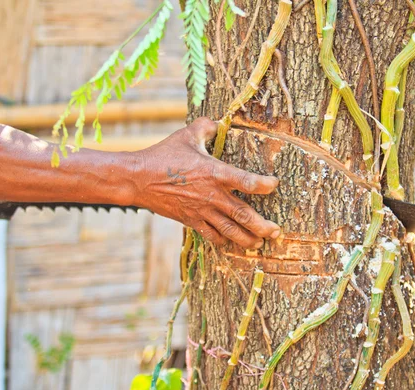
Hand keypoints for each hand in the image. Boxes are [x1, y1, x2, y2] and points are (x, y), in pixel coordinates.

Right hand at [134, 118, 280, 247]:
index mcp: (215, 172)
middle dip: (262, 226)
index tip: (274, 185)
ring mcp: (202, 210)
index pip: (246, 181)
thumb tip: (217, 121)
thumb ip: (205, 127)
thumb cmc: (163, 155)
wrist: (138, 179)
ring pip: (230, 230)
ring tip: (259, 243)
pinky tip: (232, 242)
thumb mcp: (186, 135)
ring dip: (247, 238)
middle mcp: (212, 195)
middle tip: (276, 231)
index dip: (264, 185)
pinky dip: (224, 240)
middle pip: (243, 214)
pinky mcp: (191, 220)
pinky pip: (211, 235)